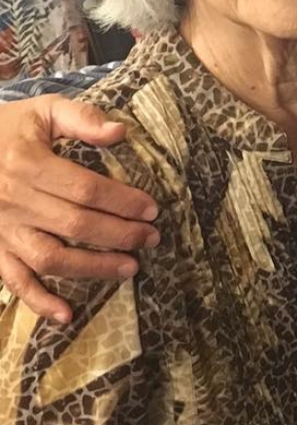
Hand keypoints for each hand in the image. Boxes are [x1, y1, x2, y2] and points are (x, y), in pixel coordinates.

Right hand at [0, 95, 158, 321]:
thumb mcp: (45, 110)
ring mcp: (1, 230)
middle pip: (75, 225)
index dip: (123, 201)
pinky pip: (13, 281)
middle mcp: (13, 201)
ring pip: (49, 258)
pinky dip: (38, 301)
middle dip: (119, 235)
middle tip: (151, 238)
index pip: (86, 190)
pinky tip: (67, 314)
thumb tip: (120, 132)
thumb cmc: (9, 127)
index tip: (152, 208)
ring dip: (92, 267)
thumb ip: (82, 118)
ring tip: (129, 269)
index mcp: (28, 165)